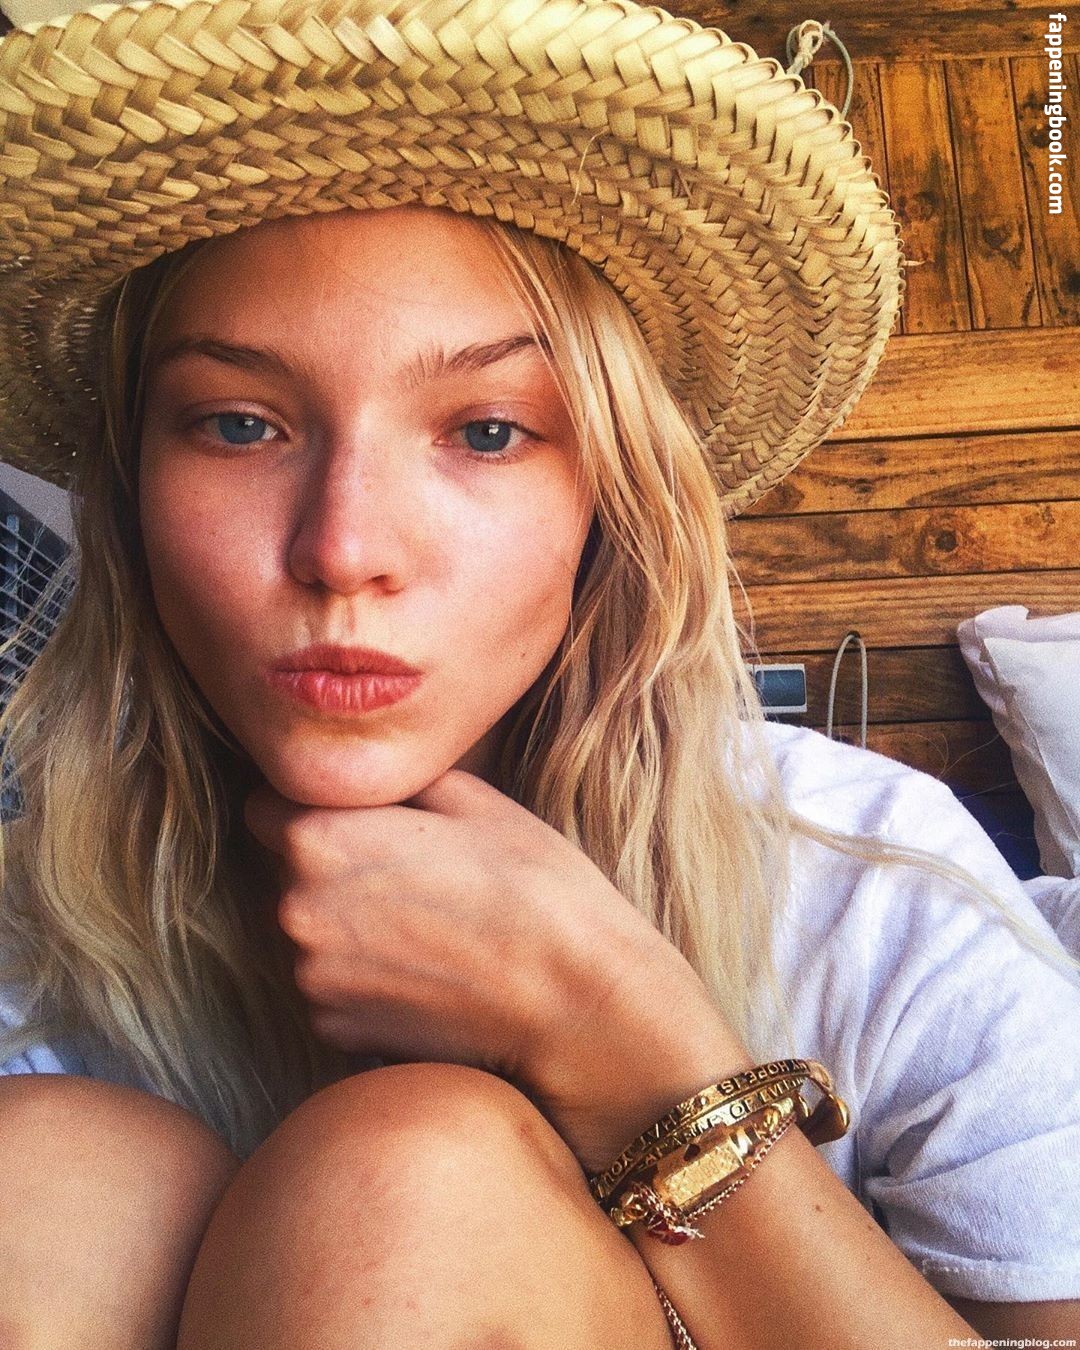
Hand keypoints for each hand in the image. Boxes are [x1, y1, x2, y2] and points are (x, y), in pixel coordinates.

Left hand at [244, 769, 748, 1170]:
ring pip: (310, 933)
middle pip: (287, 874)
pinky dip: (363, 980)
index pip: (265, 808)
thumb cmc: (534, 889)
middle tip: (411, 873)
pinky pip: (331, 988)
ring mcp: (312, 978)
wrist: (573, 1002)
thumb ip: (392, 784)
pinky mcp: (335, 1031)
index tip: (362, 820)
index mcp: (320, 838)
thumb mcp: (470, 799)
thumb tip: (364, 777)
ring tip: (429, 926)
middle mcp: (295, 909)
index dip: (313, 808)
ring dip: (347, 926)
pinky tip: (427, 972)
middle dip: (332, 869)